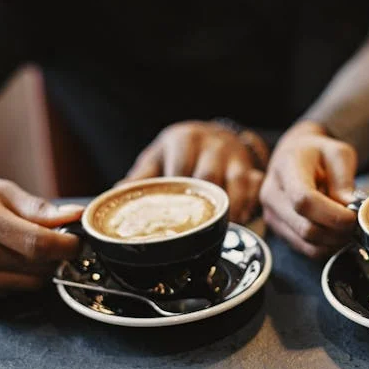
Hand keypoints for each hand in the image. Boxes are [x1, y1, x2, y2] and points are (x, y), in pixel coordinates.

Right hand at [0, 168, 83, 305]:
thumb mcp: (0, 190)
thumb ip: (39, 208)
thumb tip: (76, 216)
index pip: (37, 244)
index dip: (66, 246)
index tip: (78, 242)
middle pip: (35, 267)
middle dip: (56, 257)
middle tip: (56, 243)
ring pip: (27, 284)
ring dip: (39, 270)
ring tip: (27, 250)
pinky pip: (9, 293)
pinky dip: (17, 279)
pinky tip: (4, 261)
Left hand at [122, 121, 263, 223]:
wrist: (215, 135)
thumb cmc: (180, 151)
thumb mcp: (157, 157)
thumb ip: (140, 176)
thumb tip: (113, 196)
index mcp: (184, 140)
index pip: (180, 170)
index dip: (176, 196)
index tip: (171, 219)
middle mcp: (212, 145)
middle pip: (209, 179)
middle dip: (204, 206)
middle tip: (196, 232)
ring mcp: (235, 156)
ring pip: (237, 183)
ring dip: (230, 209)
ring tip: (223, 230)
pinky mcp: (252, 167)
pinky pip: (256, 187)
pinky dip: (250, 205)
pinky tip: (241, 220)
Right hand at [260, 121, 357, 258]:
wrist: (294, 155)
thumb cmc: (318, 153)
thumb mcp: (338, 153)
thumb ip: (343, 179)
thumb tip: (349, 206)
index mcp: (286, 168)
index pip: (303, 200)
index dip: (332, 214)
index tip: (353, 216)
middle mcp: (272, 193)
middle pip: (305, 227)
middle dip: (336, 231)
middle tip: (356, 224)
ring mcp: (271, 214)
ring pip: (305, 242)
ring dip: (332, 241)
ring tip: (346, 228)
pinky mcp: (277, 229)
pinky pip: (303, 248)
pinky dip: (324, 247)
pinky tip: (335, 233)